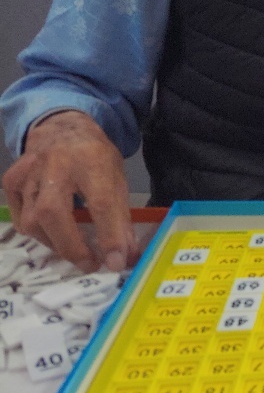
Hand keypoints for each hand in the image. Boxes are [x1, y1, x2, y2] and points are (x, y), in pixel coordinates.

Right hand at [1, 111, 132, 272]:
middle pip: (54, 214)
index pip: (100, 202)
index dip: (108, 236)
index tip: (115, 262)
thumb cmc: (94, 157)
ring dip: (55, 243)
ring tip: (74, 249)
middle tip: (90, 264)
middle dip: (71, 247)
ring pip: (33, 221)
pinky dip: (37, 232)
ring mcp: (28, 172)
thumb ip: (121, 216)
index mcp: (91, 161)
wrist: (61, 128)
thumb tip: (124, 256)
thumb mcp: (117, 178)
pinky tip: (53, 233)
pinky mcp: (11, 181)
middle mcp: (55, 165)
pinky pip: (20, 218)